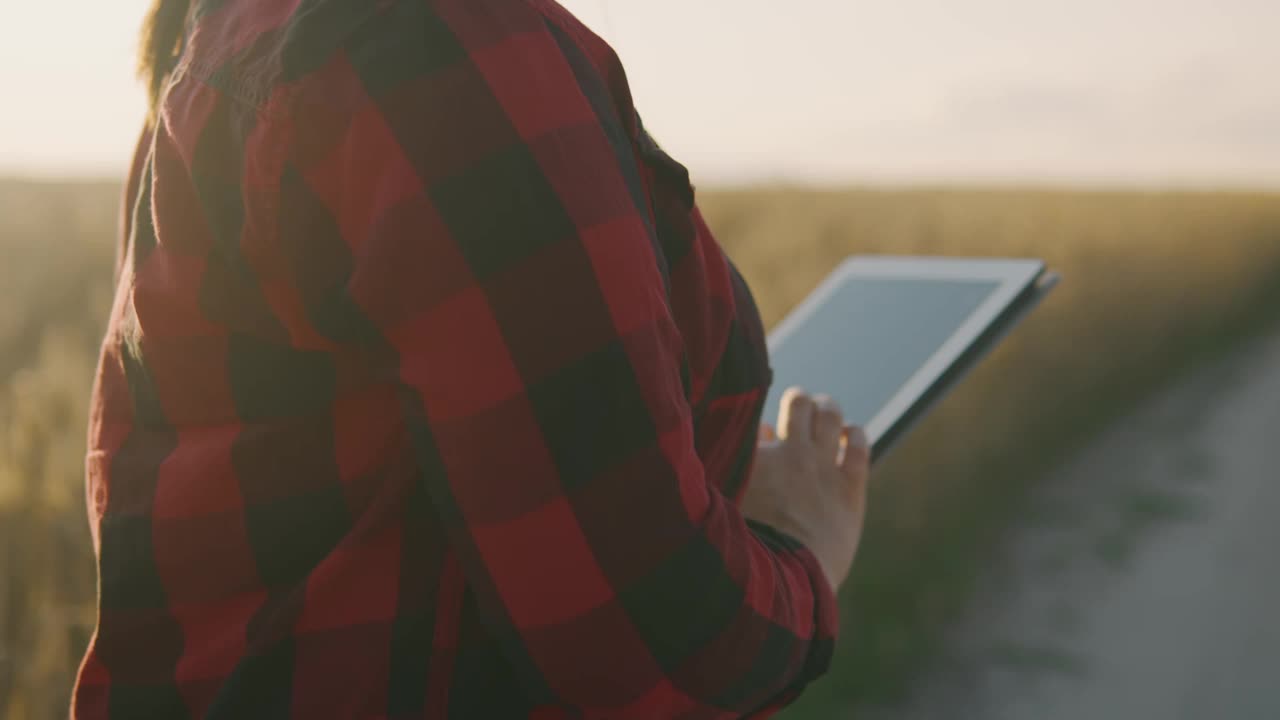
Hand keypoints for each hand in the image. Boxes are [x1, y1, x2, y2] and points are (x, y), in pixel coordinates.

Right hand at [741, 387, 869, 590]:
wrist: (785, 581)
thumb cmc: (748, 550)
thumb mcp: (727, 504)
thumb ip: (737, 468)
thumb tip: (759, 438)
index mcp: (754, 459)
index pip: (757, 422)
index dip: (762, 428)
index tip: (765, 436)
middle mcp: (791, 454)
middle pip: (799, 405)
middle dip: (800, 402)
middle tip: (800, 405)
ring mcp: (823, 469)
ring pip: (829, 418)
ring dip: (827, 410)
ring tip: (825, 410)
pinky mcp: (850, 490)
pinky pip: (858, 447)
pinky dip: (854, 434)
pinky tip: (851, 433)